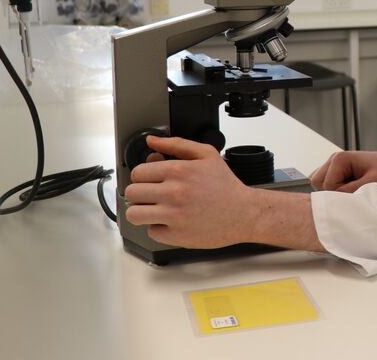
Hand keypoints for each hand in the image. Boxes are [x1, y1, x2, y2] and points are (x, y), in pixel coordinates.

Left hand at [123, 135, 252, 248]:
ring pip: (134, 214)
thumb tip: (152, 141)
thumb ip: (176, 144)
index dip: (142, 175)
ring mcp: (174, 216)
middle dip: (140, 193)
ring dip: (141, 211)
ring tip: (155, 209)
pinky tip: (171, 221)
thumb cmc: (225, 185)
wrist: (244, 213)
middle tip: (152, 194)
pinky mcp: (176, 235)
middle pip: (132, 193)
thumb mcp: (206, 155)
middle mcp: (174, 193)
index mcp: (178, 171)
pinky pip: (151, 231)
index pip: (137, 172)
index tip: (150, 180)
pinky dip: (159, 228)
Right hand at [310, 147, 376, 191]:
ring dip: (333, 191)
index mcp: (339, 159)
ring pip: (318, 184)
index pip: (327, 185)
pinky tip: (348, 187)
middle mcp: (332, 159)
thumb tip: (332, 202)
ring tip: (352, 188)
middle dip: (333, 192)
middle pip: (318, 184)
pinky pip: (323, 184)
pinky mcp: (333, 170)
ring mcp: (331, 164)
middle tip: (354, 190)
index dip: (341, 194)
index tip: (358, 192)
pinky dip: (332, 189)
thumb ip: (350, 192)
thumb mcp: (372, 184)